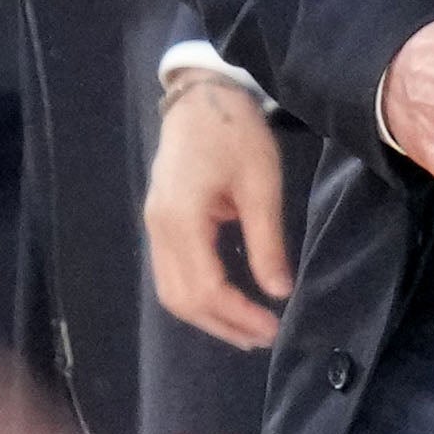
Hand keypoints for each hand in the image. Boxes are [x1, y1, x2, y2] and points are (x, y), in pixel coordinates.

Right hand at [144, 78, 292, 350]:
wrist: (203, 97)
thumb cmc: (237, 132)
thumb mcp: (262, 183)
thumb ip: (267, 240)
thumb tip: (279, 291)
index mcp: (180, 220)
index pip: (205, 288)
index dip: (237, 314)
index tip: (272, 328)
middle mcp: (158, 230)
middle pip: (181, 299)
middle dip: (222, 324)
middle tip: (264, 336)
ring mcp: (153, 227)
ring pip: (172, 291)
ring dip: (208, 315)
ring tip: (248, 328)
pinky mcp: (160, 222)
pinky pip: (172, 273)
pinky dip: (198, 294)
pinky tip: (228, 300)